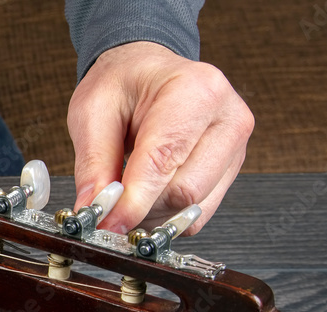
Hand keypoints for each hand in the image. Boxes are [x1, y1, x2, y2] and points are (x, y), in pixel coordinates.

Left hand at [67, 41, 253, 235]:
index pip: (163, 161)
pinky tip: (148, 196)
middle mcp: (226, 118)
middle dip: (141, 208)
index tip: (105, 223)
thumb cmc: (124, 83)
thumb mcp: (92, 112)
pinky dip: (168, 214)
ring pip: (193, 207)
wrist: (147, 72)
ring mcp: (234, 146)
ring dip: (153, 214)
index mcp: (195, 90)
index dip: (132, 201)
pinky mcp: (231, 168)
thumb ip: (94, 164)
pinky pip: (200, 211)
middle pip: (184, 191)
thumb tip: (93, 212)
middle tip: (108, 208)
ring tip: (127, 195)